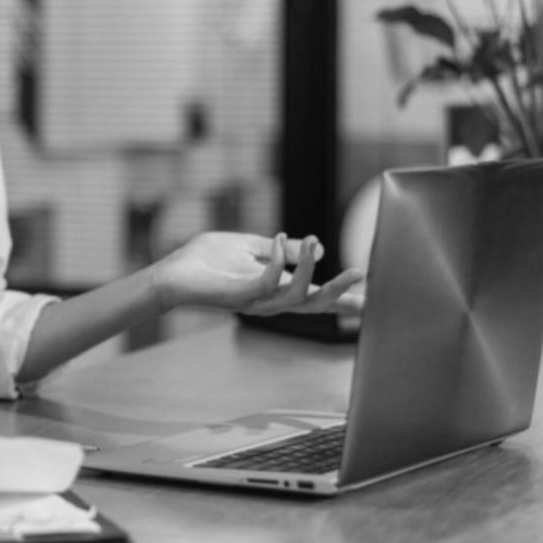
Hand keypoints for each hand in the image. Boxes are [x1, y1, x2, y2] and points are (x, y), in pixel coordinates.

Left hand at [149, 231, 363, 316]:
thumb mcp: (250, 247)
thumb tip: (314, 245)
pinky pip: (268, 281)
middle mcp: (268, 301)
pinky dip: (279, 259)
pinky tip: (281, 238)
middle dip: (339, 292)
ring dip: (310, 268)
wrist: (171, 273)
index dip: (341, 299)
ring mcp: (254, 301)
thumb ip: (280, 249)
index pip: (314, 297)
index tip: (371, 300)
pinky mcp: (238, 295)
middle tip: (361, 273)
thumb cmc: (206, 260)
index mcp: (274, 290)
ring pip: (296, 296)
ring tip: (315, 241)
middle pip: (313, 304)